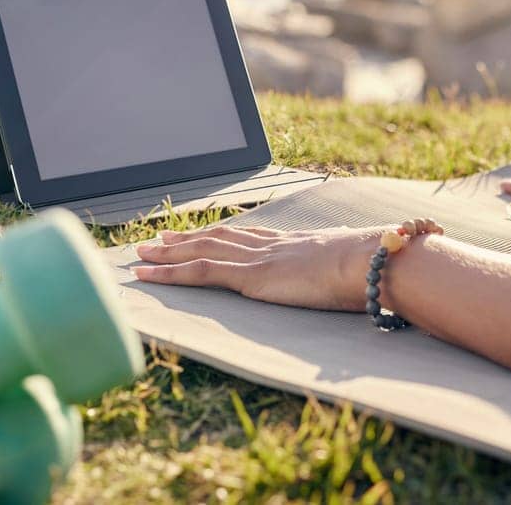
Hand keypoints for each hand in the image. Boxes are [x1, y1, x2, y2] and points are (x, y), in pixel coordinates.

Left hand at [133, 223, 388, 311]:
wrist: (367, 261)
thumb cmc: (369, 267)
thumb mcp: (352, 266)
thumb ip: (343, 268)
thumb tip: (357, 274)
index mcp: (290, 242)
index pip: (245, 235)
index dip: (218, 234)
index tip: (199, 234)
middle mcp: (267, 244)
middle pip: (216, 238)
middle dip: (184, 240)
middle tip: (157, 240)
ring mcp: (255, 258)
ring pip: (199, 252)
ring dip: (167, 253)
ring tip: (142, 254)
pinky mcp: (248, 276)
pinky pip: (198, 272)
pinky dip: (168, 272)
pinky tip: (147, 274)